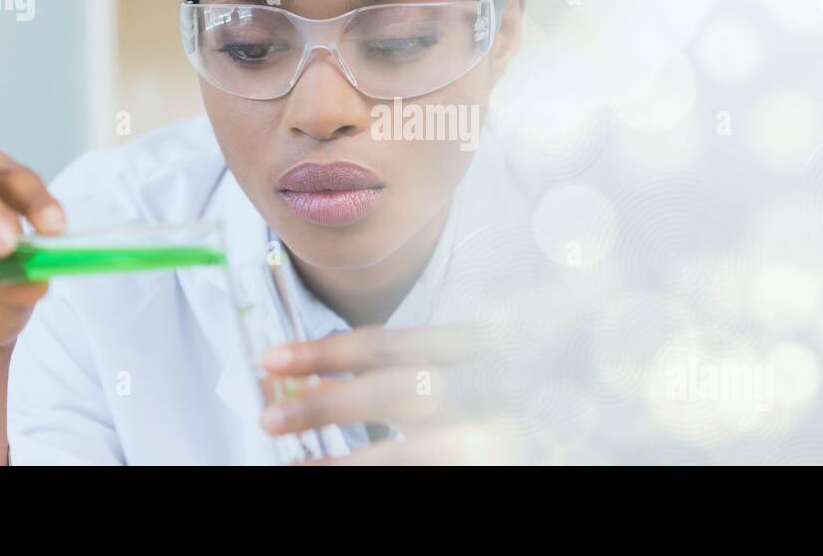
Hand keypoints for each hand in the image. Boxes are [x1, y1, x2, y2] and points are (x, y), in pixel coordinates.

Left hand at [256, 324, 530, 463]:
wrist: (553, 435)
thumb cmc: (490, 404)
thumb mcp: (452, 375)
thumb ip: (392, 374)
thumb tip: (308, 380)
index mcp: (479, 347)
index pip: (389, 343)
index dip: (323, 351)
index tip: (270, 360)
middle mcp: (492, 391)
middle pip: (396, 393)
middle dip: (326, 406)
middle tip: (269, 419)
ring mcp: (496, 439)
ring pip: (406, 453)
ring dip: (341, 464)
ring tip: (292, 469)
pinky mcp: (491, 469)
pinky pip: (417, 472)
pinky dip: (367, 476)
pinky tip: (329, 478)